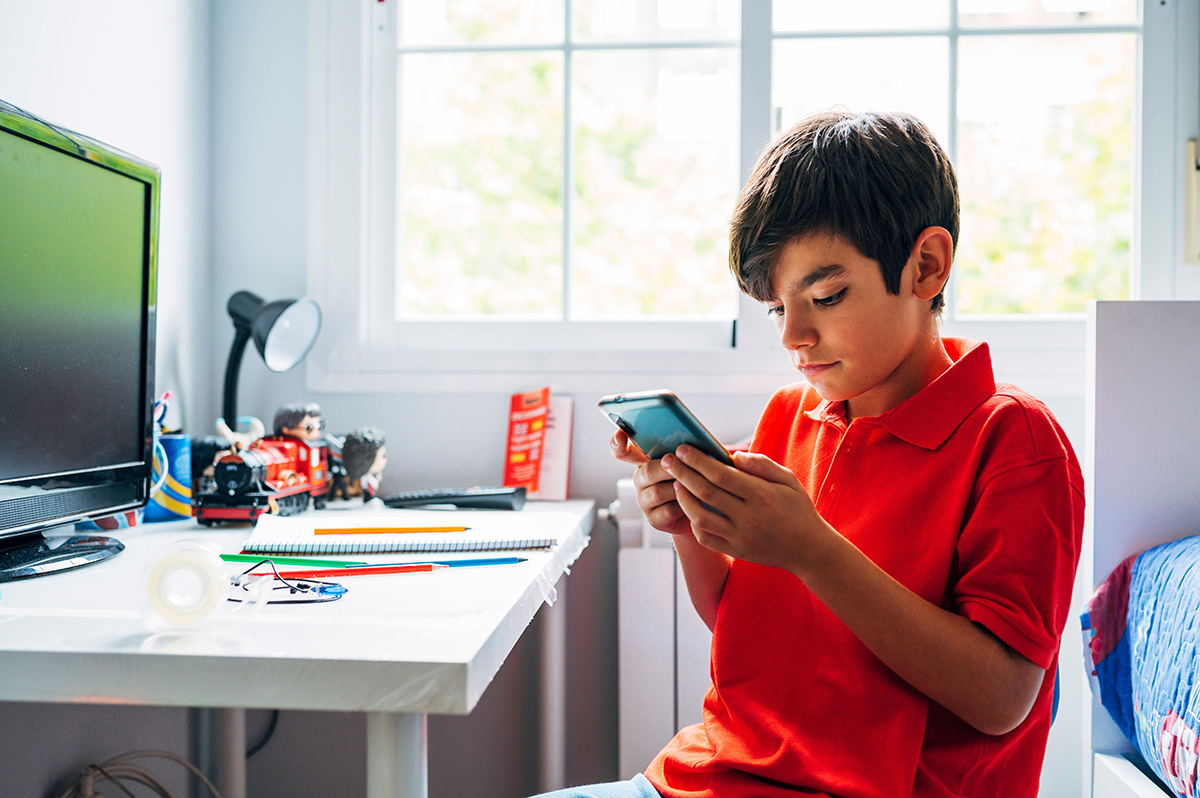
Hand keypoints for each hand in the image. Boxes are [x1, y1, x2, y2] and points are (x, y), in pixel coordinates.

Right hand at [610, 430, 693, 535]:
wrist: (707, 510)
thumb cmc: (698, 478)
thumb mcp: (692, 459)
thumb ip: (684, 449)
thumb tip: (687, 444)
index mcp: (645, 459)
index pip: (623, 450)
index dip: (618, 444)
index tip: (621, 437)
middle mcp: (640, 479)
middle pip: (646, 471)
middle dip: (669, 469)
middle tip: (686, 466)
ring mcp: (645, 500)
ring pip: (657, 492)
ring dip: (678, 488)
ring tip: (696, 485)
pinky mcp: (654, 519)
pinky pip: (666, 511)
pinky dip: (683, 506)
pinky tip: (694, 502)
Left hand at [662, 445, 836, 575]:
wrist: (809, 550)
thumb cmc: (798, 509)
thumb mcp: (788, 480)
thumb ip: (761, 465)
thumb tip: (733, 455)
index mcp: (761, 495)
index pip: (720, 474)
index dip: (698, 460)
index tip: (683, 449)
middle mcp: (748, 517)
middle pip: (705, 492)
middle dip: (682, 473)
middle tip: (667, 460)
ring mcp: (739, 536)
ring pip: (700, 516)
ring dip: (683, 498)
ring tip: (677, 483)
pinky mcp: (735, 551)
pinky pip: (705, 538)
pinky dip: (693, 522)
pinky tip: (690, 508)